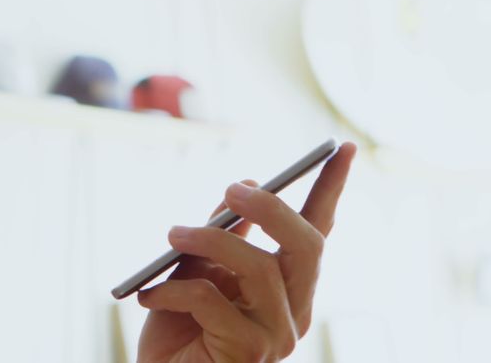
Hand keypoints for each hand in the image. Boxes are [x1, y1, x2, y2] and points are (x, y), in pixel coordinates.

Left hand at [136, 143, 355, 362]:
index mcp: (287, 286)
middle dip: (270, 208)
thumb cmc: (179, 328)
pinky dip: (175, 290)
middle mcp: (293, 311)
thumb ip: (220, 235)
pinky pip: (213, 303)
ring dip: (209, 241)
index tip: (341, 147)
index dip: (331, 190)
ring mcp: (275, 336)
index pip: (318, 233)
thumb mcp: (196, 270)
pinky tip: (148, 295)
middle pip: (306, 247)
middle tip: (230, 188)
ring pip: (260, 269)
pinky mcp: (247, 354)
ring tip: (171, 235)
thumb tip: (240, 188)